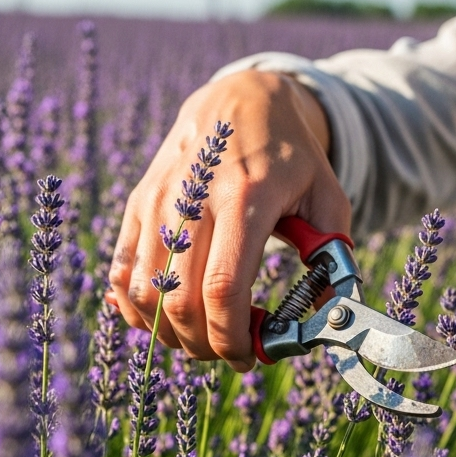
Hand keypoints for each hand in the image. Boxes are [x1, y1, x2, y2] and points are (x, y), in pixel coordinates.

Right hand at [109, 69, 350, 369]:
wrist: (241, 100)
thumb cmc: (291, 156)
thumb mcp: (328, 196)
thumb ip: (334, 257)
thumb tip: (329, 318)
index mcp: (247, 197)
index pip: (225, 287)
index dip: (233, 336)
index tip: (251, 356)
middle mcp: (194, 199)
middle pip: (181, 300)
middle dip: (204, 345)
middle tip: (231, 353)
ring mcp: (158, 200)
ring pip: (145, 293)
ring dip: (171, 333)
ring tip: (204, 336)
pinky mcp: (137, 203)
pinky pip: (121, 272)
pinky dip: (136, 308)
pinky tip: (167, 316)